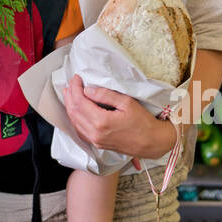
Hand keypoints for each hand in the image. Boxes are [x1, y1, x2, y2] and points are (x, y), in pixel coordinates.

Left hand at [62, 75, 176, 158]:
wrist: (152, 143)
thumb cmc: (143, 122)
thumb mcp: (127, 103)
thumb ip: (106, 95)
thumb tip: (88, 89)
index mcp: (102, 122)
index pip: (80, 102)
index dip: (75, 88)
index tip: (76, 78)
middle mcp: (95, 133)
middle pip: (74, 112)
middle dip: (70, 95)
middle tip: (71, 83)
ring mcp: (95, 141)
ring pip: (74, 122)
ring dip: (70, 106)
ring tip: (69, 93)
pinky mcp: (97, 144)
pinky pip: (80, 130)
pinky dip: (75, 118)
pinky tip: (75, 110)